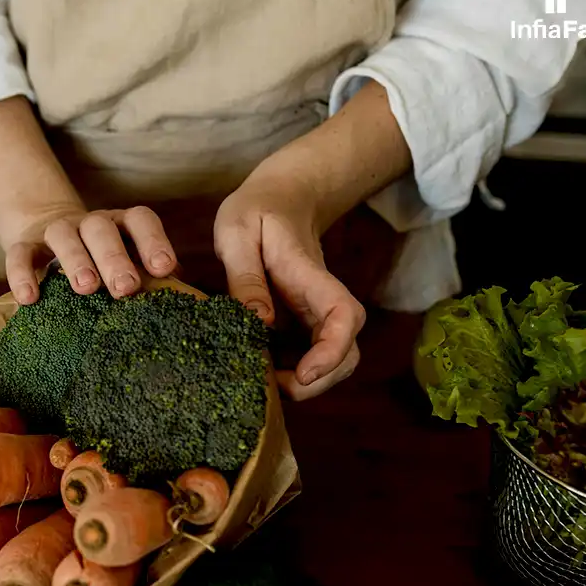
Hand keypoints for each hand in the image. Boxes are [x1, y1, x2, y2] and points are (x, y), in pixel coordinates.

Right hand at [3, 205, 178, 304]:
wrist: (49, 237)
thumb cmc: (103, 261)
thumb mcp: (128, 263)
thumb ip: (151, 278)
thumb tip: (185, 302)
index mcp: (121, 225)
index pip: (140, 220)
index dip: (153, 241)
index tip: (164, 268)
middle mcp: (91, 223)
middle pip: (102, 228)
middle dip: (114, 257)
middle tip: (125, 288)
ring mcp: (57, 231)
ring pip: (64, 235)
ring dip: (75, 260)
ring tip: (85, 288)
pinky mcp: (25, 244)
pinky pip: (20, 254)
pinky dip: (22, 274)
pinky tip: (29, 299)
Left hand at [214, 181, 365, 400]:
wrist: (284, 195)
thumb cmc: (257, 210)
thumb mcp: (237, 232)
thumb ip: (245, 276)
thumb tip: (259, 322)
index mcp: (309, 274)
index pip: (343, 314)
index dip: (332, 351)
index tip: (304, 374)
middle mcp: (321, 297)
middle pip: (348, 349)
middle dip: (321, 380)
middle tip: (275, 390)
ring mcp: (316, 310)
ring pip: (337, 356)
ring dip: (311, 382)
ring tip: (267, 385)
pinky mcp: (306, 318)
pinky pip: (314, 352)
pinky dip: (297, 372)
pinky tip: (264, 371)